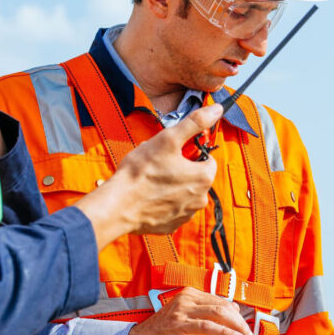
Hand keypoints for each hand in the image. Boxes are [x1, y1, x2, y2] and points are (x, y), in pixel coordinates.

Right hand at [76, 105, 221, 247]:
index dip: (191, 152)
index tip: (174, 153)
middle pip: (197, 176)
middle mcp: (201, 199)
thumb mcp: (168, 138)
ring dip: (174, 186)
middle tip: (160, 165)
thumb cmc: (141, 172)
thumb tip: (216, 109)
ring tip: (153, 181)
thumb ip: (195, 122)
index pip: (208, 159)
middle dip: (182, 169)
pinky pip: (174, 209)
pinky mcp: (173, 225)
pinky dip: (165, 202)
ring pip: (186, 192)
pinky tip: (150, 196)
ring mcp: (187, 214)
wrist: (117, 205)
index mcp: (204, 177)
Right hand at [121, 286, 256, 334]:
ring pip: (218, 314)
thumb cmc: (161, 334)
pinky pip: (208, 326)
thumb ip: (205, 318)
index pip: (220, 301)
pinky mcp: (180, 323)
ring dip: (237, 327)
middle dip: (240, 322)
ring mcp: (183, 309)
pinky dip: (225, 332)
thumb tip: (228, 319)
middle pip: (223, 306)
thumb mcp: (186, 322)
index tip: (246, 326)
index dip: (236, 314)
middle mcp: (187, 297)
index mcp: (190, 294)